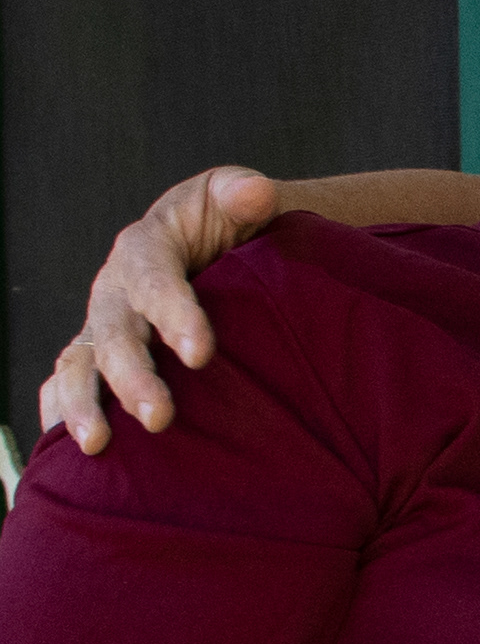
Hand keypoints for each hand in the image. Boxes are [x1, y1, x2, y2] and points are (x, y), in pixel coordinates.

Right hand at [40, 165, 279, 451]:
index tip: (202, 354)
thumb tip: (256, 193)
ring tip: (98, 445)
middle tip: (159, 418)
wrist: (218, 241)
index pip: (154, 279)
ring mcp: (104, 325)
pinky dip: (60, 412)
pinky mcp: (102, 355)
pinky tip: (66, 450)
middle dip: (132, 376)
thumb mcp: (238, 196)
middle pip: (114, 333)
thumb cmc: (232, 221)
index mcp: (146, 248)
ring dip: (85, 404)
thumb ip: (244, 192)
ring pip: (80, 364)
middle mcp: (115, 290)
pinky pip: (68, 382)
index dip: (174, 314)